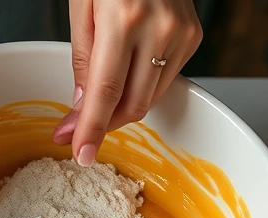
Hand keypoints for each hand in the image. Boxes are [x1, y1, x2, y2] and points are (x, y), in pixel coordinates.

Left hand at [53, 0, 202, 164]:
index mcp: (123, 21)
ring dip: (120, 111)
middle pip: (131, 104)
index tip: (81, 154)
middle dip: (103, 126)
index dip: (91, 129)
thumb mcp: (82, 6)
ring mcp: (181, 34)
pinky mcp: (193, 37)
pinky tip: (124, 82)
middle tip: (75, 134)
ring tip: (94, 109)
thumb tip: (81, 105)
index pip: (105, 93)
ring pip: (150, 97)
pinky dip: (140, 89)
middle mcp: (158, 30)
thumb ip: (82, 57)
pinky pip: (164, 79)